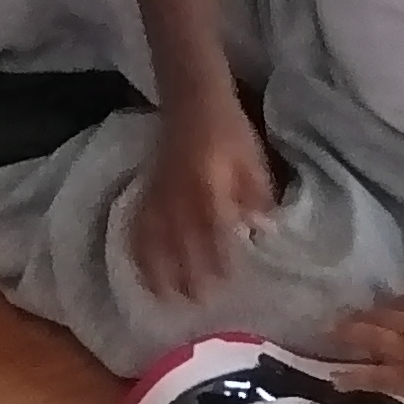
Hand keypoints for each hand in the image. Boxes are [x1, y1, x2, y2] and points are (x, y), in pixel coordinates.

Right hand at [130, 101, 278, 308]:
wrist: (194, 100)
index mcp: (211, 185)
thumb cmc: (231, 131)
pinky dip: (137, 248)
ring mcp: (160, 193)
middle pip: (182, 240)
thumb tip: (266, 230)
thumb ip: (258, 197)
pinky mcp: (148, 190)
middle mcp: (182, 194)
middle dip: (188, 273)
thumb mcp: (254, 161)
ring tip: (164, 297)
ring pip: (155, 237)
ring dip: (158, 268)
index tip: (226, 283)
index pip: (215, 230)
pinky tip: (141, 269)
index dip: (219, 258)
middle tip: (195, 303)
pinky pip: (138, 223)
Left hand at [323, 291, 403, 403]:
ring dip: (348, 335)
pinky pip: (373, 377)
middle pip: (380, 315)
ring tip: (330, 336)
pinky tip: (335, 377)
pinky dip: (352, 376)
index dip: (388, 305)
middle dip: (360, 315)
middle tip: (342, 316)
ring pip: (370, 338)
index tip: (379, 307)